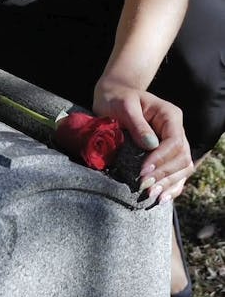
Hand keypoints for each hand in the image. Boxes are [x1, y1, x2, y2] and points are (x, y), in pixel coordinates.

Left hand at [93, 80, 193, 201]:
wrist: (113, 98)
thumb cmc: (117, 98)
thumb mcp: (125, 106)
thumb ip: (137, 124)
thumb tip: (151, 145)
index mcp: (170, 116)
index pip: (174, 142)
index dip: (161, 159)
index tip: (143, 171)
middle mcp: (176, 130)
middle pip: (182, 157)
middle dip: (165, 174)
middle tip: (144, 186)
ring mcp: (172, 144)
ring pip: (183, 168)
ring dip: (169, 183)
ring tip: (152, 195)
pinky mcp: (165, 155)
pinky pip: (176, 174)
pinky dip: (171, 187)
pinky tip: (161, 198)